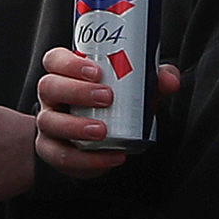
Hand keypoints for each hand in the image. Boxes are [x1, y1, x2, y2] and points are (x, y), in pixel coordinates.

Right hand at [33, 44, 179, 176]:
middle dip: (76, 91)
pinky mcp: (54, 151)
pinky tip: (111, 157)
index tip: (97, 72)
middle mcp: (52, 96)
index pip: (54, 59)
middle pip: (48, 86)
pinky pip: (61, 156)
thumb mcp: (134, 87)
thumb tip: (170, 80)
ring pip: (49, 122)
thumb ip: (153, 79)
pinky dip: (87, 159)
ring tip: (103, 131)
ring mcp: (49, 124)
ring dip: (75, 126)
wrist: (104, 139)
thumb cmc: (115, 103)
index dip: (70, 63)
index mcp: (66, 73)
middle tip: (107, 98)